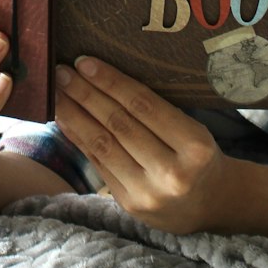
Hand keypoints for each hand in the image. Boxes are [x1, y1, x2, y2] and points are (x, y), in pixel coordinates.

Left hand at [54, 56, 229, 233]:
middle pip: (119, 123)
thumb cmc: (199, 157)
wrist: (210, 205)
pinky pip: (98, 163)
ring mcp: (148, 192)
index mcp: (195, 146)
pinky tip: (65, 119)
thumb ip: (156, 111)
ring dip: (74, 114)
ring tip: (57, 92)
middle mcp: (172, 172)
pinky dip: (79, 138)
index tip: (85, 62)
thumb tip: (105, 77)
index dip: (111, 82)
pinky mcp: (130, 204)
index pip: (144, 105)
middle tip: (61, 72)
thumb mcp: (193, 130)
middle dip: (86, 94)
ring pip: (103, 144)